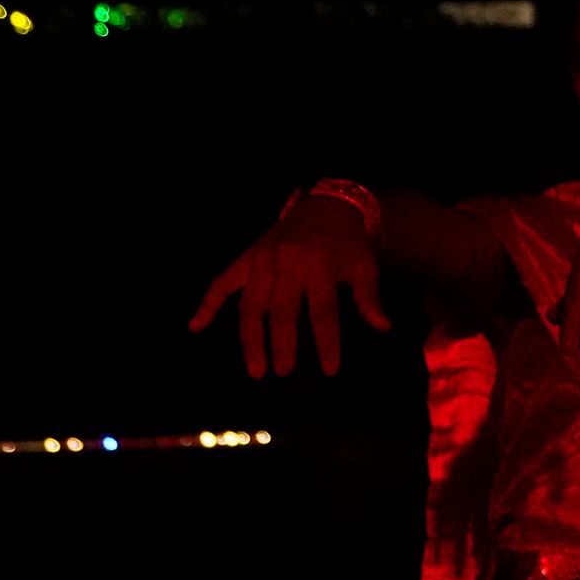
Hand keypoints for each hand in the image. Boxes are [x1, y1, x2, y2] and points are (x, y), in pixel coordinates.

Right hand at [190, 199, 388, 378]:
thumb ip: (369, 297)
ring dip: (250, 339)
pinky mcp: (247, 258)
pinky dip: (207, 304)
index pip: (323, 312)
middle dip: (281, 345)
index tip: (330, 370)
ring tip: (255, 368)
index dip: (326, 342)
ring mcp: (262, 261)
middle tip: (283, 372)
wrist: (324, 207)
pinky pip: (222, 283)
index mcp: (319, 265)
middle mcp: (286, 263)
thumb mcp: (365, 265)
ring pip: (250, 305)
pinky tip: (195, 326)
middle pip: (281, 311)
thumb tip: (383, 327)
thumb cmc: (347, 243)